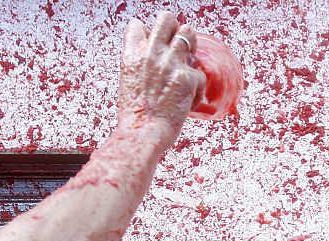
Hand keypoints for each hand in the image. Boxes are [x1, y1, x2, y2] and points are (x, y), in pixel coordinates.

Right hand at [118, 13, 206, 140]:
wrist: (142, 134)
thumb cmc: (135, 117)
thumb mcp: (128, 83)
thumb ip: (139, 66)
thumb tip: (153, 64)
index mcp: (131, 55)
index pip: (138, 24)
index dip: (148, 35)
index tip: (153, 49)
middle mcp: (150, 54)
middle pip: (166, 18)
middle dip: (175, 30)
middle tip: (178, 48)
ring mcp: (169, 63)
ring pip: (188, 33)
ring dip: (191, 47)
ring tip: (188, 66)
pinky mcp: (187, 78)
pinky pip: (200, 74)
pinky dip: (198, 89)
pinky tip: (189, 102)